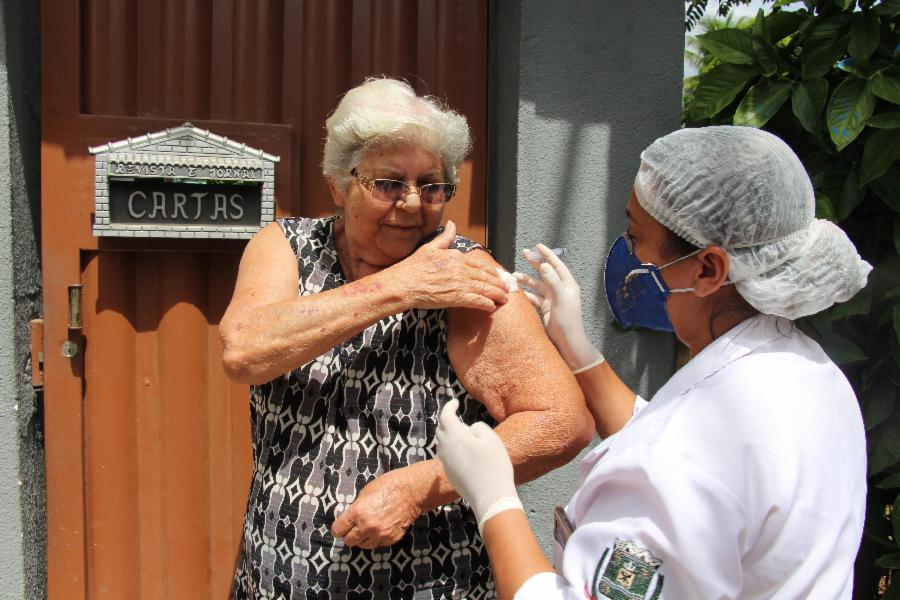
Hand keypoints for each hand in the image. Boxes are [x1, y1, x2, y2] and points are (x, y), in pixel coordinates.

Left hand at [331, 469, 423, 548]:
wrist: (412, 491)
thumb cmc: (388, 486)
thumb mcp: (365, 493)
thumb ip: (355, 508)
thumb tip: (349, 519)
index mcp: (357, 513)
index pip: (338, 530)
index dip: (338, 529)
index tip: (340, 527)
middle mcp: (367, 527)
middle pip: (349, 541)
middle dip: (349, 535)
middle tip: (354, 529)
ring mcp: (380, 535)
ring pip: (363, 546)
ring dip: (363, 539)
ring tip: (368, 528)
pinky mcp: (391, 539)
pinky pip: (378, 544)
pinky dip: (376, 538)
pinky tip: (381, 528)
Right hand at [387, 220, 508, 311]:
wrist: (403, 284)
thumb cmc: (412, 267)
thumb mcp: (429, 247)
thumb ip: (445, 238)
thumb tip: (452, 224)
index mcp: (456, 256)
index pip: (479, 263)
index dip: (491, 271)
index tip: (497, 275)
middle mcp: (461, 269)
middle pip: (486, 276)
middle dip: (499, 283)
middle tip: (507, 289)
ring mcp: (460, 283)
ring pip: (485, 288)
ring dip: (497, 294)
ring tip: (505, 299)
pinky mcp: (456, 297)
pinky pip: (477, 301)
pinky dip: (487, 304)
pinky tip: (492, 307)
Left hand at [436, 399, 522, 532]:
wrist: (490, 497)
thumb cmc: (494, 465)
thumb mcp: (491, 438)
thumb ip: (478, 427)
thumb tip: (470, 430)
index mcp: (454, 436)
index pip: (446, 415)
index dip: (450, 406)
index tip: (456, 402)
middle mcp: (445, 448)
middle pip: (441, 429)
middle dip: (448, 421)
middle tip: (461, 419)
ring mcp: (445, 462)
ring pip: (442, 443)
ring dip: (450, 436)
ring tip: (464, 436)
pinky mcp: (449, 474)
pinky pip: (447, 455)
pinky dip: (452, 449)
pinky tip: (465, 453)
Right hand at [513, 243, 602, 370]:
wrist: (567, 340)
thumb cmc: (567, 319)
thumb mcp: (560, 298)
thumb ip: (553, 281)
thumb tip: (545, 265)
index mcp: (567, 284)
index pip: (556, 265)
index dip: (547, 254)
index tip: (538, 245)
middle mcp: (560, 289)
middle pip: (546, 272)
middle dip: (535, 263)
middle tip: (524, 253)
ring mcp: (552, 298)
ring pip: (537, 285)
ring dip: (526, 280)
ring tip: (514, 276)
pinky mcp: (546, 307)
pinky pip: (533, 297)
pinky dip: (525, 293)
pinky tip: (517, 291)